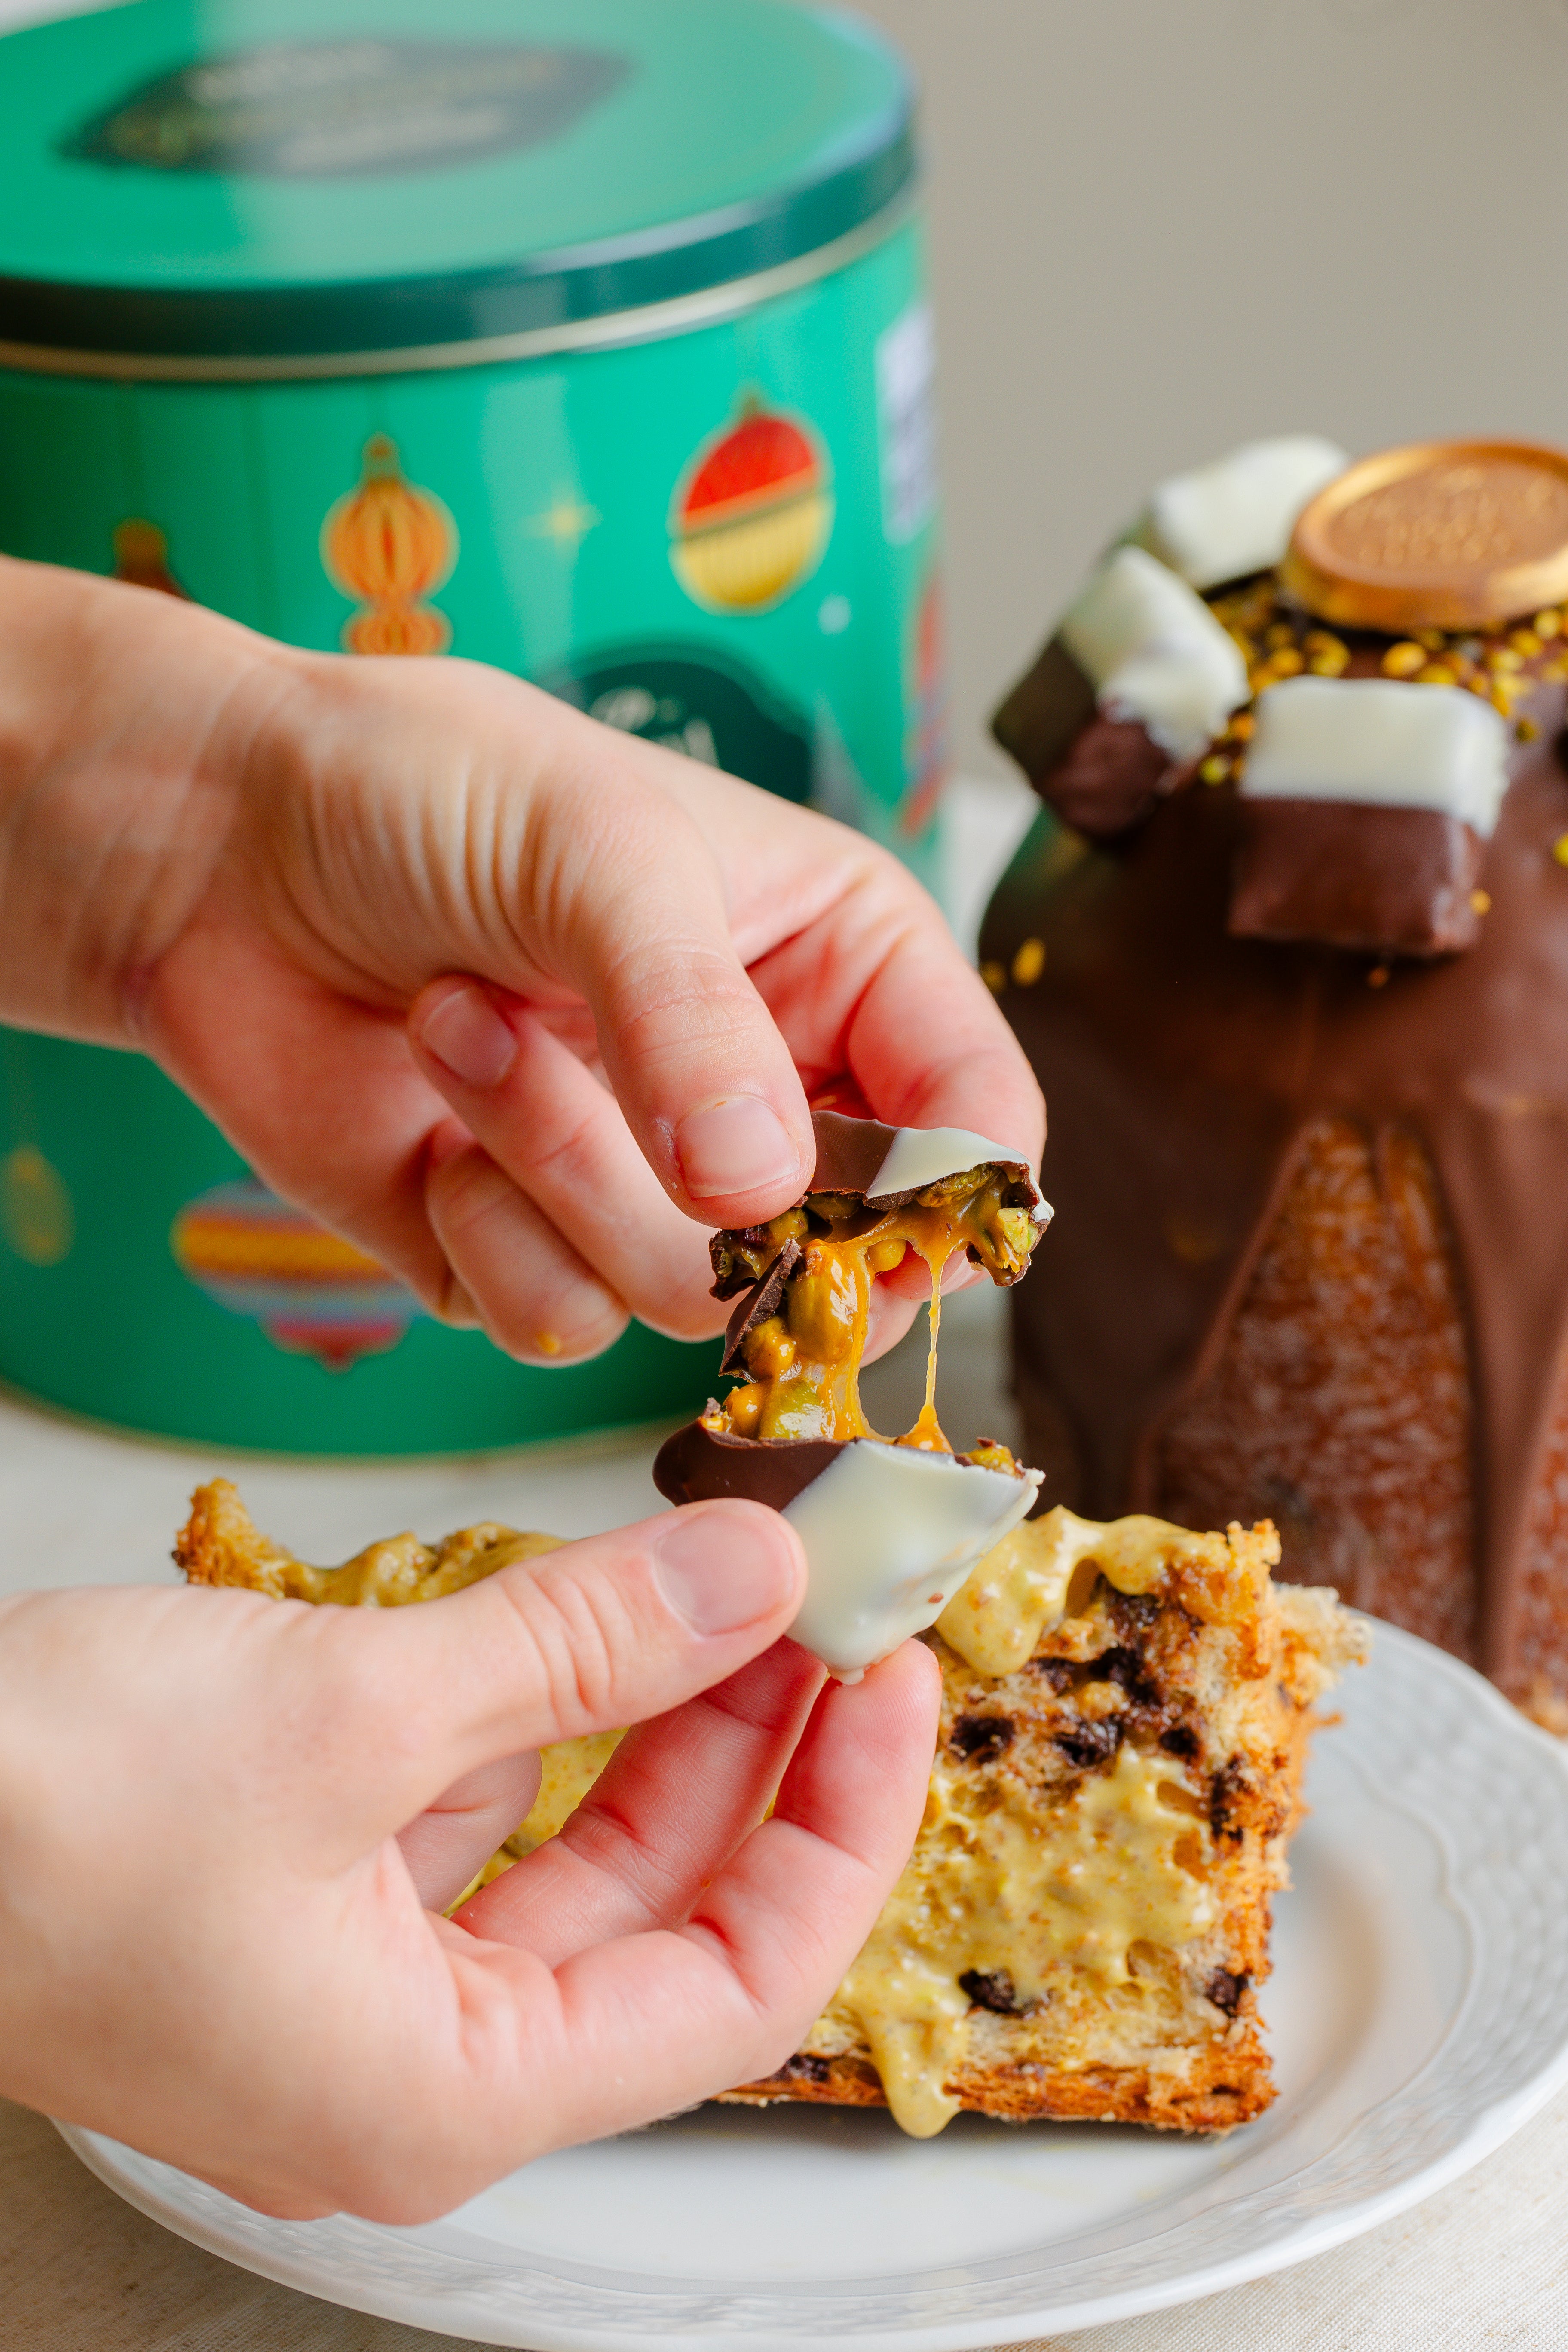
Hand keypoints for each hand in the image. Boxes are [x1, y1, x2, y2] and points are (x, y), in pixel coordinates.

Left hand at [0, 559, 1043, 1363]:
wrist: (217, 849)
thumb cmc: (423, 791)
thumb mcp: (593, 848)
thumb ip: (694, 1021)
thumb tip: (765, 1195)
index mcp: (842, 966)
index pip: (976, 1124)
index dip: (945, 1193)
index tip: (857, 1206)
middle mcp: (766, 1092)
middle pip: (845, 1255)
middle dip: (712, 1187)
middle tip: (606, 1064)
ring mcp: (652, 1187)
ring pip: (690, 1299)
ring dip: (557, 1163)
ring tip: (464, 1020)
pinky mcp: (532, 1252)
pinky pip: (563, 1325)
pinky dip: (484, 1231)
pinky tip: (428, 1109)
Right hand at [0, 1500, 938, 2219]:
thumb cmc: (37, 1815)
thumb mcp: (357, 1707)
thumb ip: (578, 1643)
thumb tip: (751, 1579)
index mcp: (445, 2090)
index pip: (740, 1985)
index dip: (844, 1825)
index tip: (892, 1682)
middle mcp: (410, 2062)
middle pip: (660, 1906)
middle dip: (755, 1744)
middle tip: (828, 1603)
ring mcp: (351, 1977)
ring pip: (569, 1847)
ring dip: (651, 1712)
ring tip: (733, 1579)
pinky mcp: (299, 1890)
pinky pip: (471, 1809)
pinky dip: (538, 1711)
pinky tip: (586, 1614)